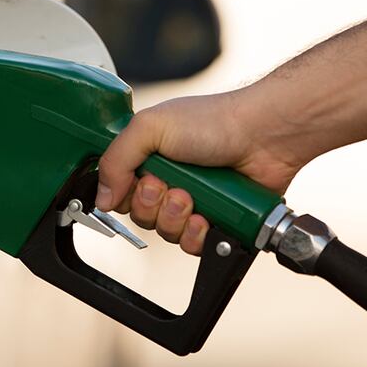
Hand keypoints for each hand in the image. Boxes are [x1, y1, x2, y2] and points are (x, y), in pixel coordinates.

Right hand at [96, 89, 304, 254]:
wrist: (265, 135)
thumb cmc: (214, 121)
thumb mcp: (150, 127)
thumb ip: (115, 160)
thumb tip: (102, 198)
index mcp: (148, 156)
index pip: (119, 191)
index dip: (124, 194)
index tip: (139, 181)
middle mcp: (168, 180)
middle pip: (140, 215)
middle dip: (152, 205)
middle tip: (170, 185)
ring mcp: (192, 202)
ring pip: (165, 233)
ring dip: (175, 218)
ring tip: (193, 198)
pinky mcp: (215, 221)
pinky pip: (192, 245)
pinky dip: (196, 235)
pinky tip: (206, 217)